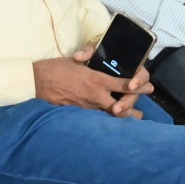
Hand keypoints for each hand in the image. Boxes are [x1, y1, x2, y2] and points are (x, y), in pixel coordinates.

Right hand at [34, 45, 150, 117]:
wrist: (36, 82)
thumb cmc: (54, 68)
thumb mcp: (76, 60)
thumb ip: (91, 62)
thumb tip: (100, 60)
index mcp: (95, 79)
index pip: (123, 85)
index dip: (138, 87)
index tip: (148, 88)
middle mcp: (95, 95)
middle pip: (121, 107)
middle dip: (133, 109)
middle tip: (141, 113)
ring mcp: (87, 106)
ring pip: (110, 116)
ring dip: (121, 118)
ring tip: (130, 122)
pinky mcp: (78, 113)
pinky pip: (96, 118)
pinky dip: (105, 120)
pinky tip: (109, 122)